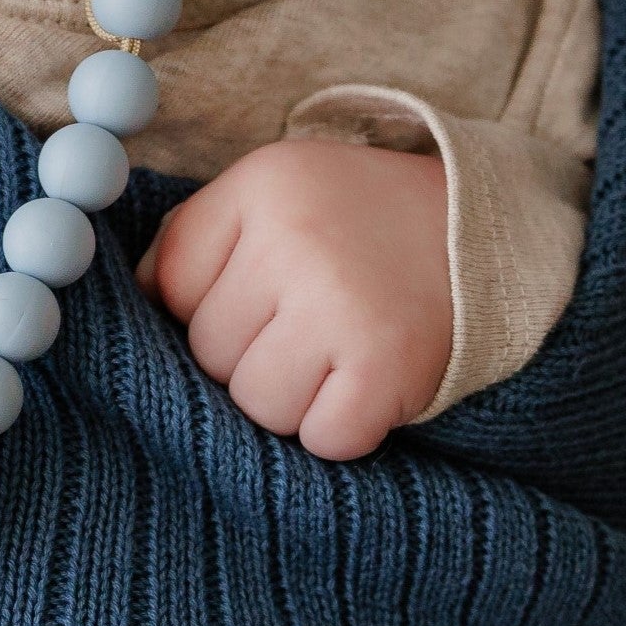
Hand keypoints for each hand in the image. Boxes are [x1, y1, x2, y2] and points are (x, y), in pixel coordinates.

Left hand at [138, 138, 450, 459]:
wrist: (488, 237)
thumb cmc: (359, 224)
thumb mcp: (274, 194)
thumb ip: (194, 240)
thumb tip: (137, 307)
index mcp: (262, 187)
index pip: (170, 287)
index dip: (206, 306)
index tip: (259, 294)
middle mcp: (296, 241)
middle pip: (210, 353)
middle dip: (248, 355)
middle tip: (307, 327)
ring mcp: (342, 306)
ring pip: (256, 405)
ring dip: (292, 400)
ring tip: (334, 356)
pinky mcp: (386, 368)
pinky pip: (320, 438)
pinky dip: (341, 428)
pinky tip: (364, 385)